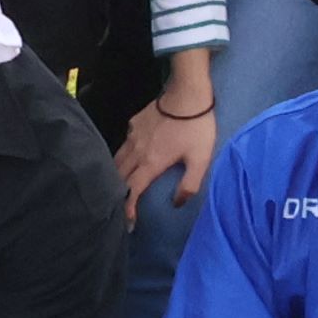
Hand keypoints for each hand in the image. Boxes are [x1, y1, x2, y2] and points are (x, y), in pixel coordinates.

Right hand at [114, 81, 222, 220]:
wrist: (187, 94)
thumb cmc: (196, 128)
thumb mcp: (201, 159)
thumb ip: (189, 184)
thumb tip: (177, 203)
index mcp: (151, 163)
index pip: (132, 190)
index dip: (128, 209)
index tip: (128, 223)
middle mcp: (136, 152)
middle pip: (119, 177)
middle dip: (118, 195)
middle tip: (121, 208)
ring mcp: (132, 136)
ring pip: (117, 161)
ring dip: (116, 177)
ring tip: (120, 187)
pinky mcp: (133, 124)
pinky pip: (124, 145)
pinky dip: (123, 157)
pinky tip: (131, 158)